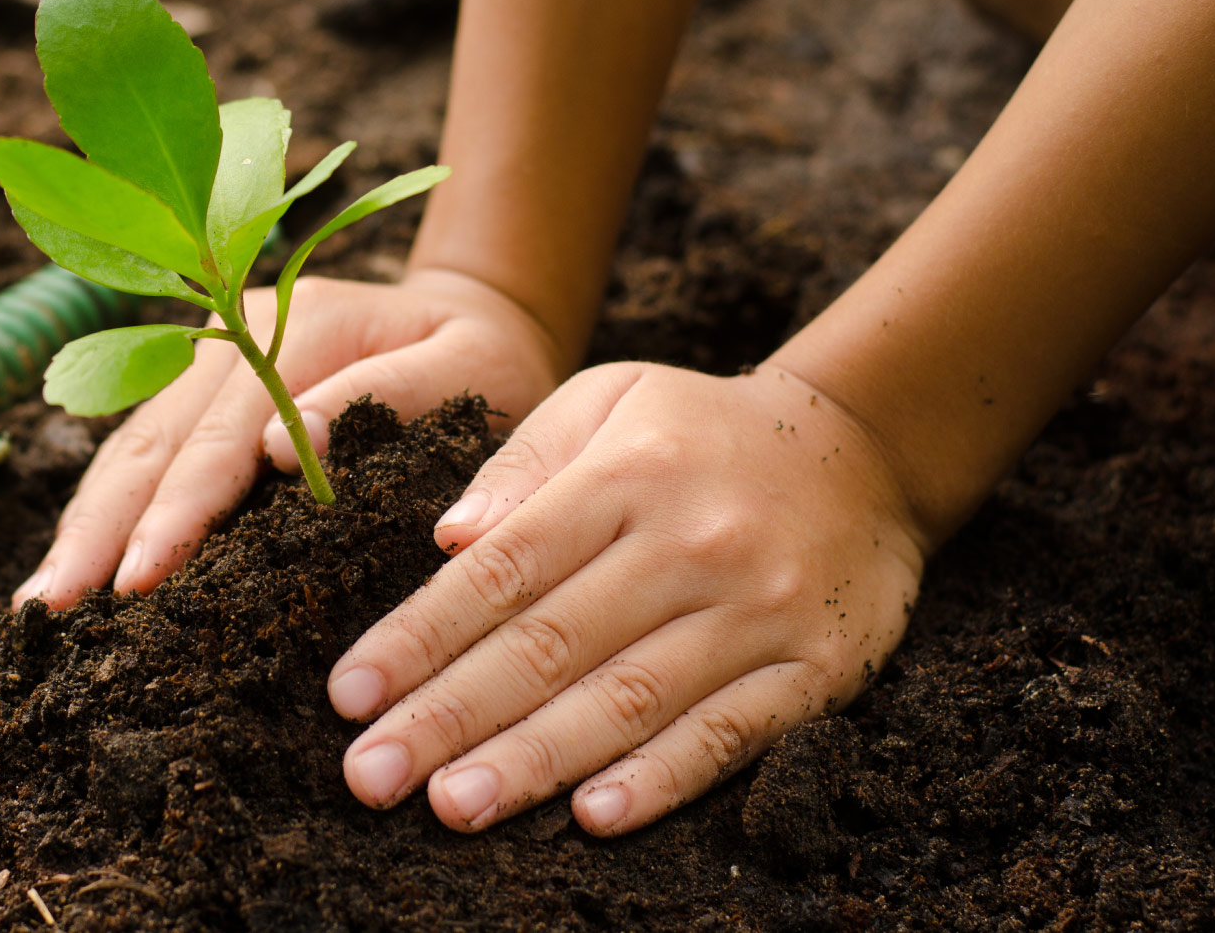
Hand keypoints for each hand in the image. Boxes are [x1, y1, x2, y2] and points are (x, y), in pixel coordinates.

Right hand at [12, 267, 566, 607]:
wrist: (478, 314)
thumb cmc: (487, 360)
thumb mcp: (469, 369)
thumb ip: (387, 395)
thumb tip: (284, 447)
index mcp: (297, 324)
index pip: (221, 434)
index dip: (177, 509)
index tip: (140, 577)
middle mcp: (233, 333)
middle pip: (152, 440)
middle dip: (99, 529)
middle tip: (53, 610)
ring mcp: (208, 357)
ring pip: (130, 446)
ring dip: (85, 524)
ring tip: (41, 603)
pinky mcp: (201, 388)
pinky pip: (141, 451)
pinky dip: (105, 508)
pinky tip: (75, 563)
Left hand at [325, 361, 930, 834]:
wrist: (865, 450)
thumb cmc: (699, 432)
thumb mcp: (609, 398)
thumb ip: (522, 462)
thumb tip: (447, 538)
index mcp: (624, 477)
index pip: (502, 570)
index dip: (419, 636)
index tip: (349, 692)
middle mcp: (689, 545)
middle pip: (550, 644)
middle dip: (450, 715)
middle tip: (370, 776)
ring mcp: (757, 612)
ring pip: (629, 699)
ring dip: (534, 760)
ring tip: (452, 805)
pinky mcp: (815, 669)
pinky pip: (729, 734)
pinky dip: (663, 780)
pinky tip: (594, 817)